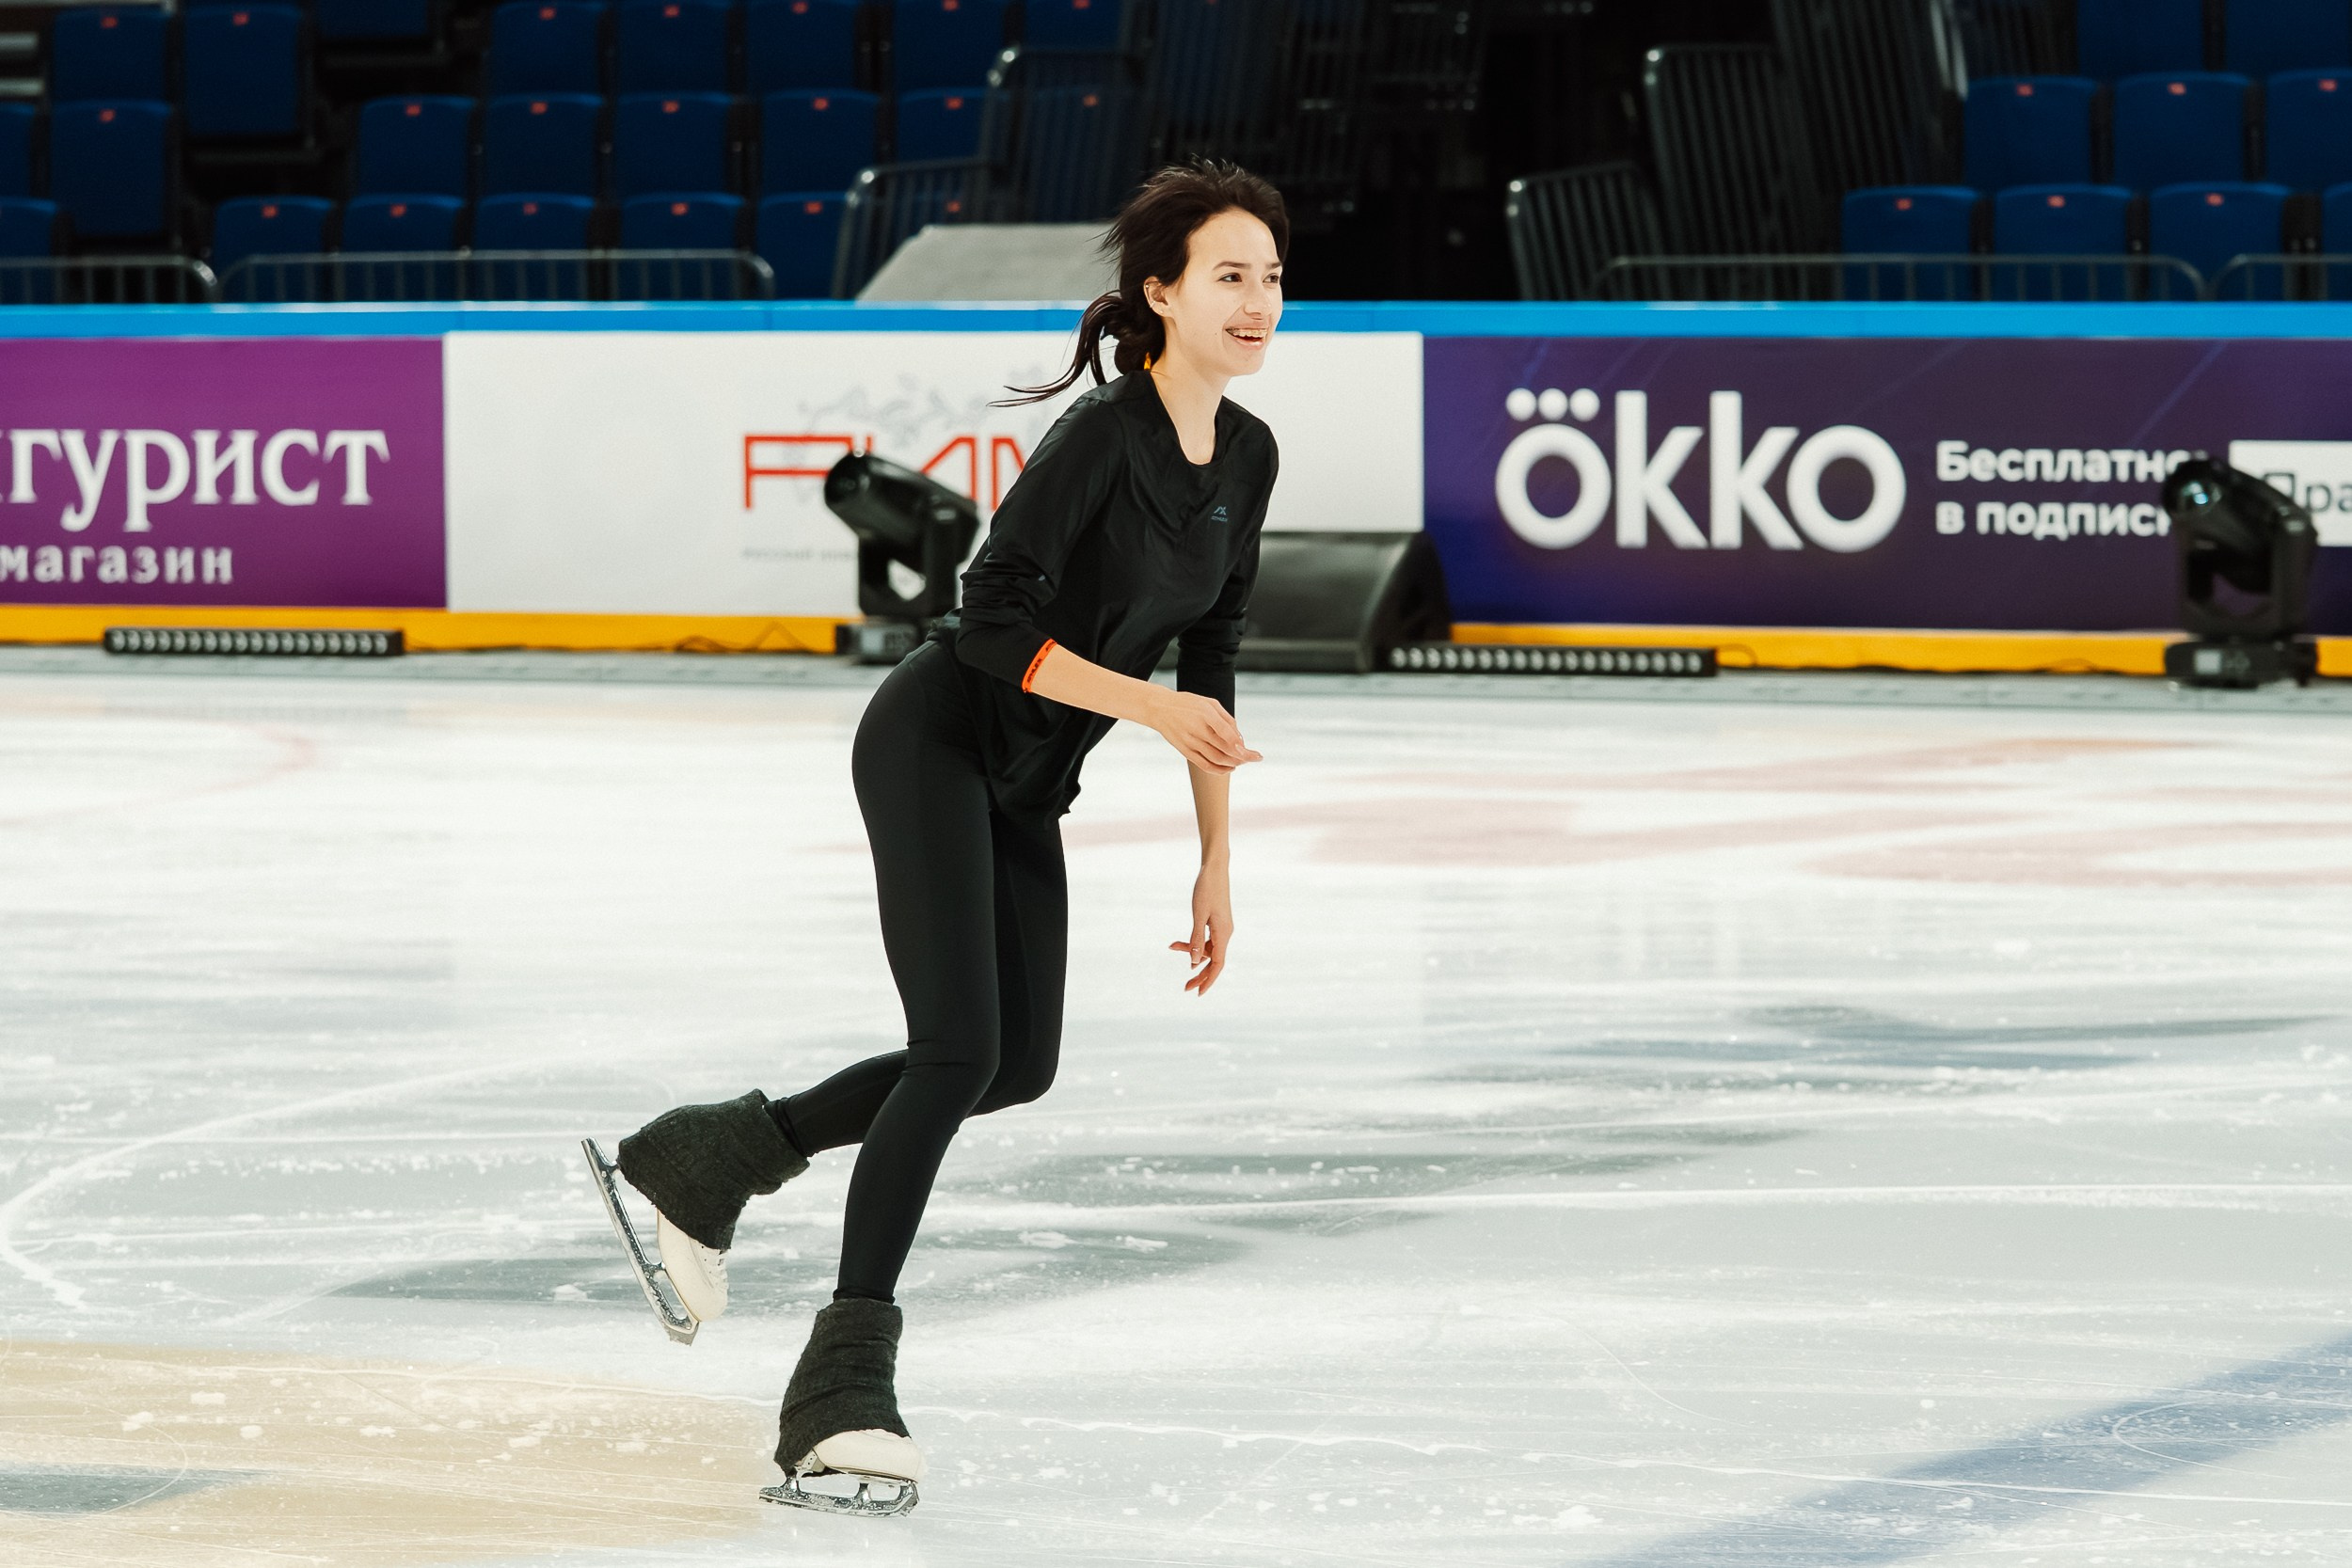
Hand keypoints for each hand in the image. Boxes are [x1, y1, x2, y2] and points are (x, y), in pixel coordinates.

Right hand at [1148, 690, 1261, 774]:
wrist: (1159, 708)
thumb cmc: (1189, 704)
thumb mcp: (1209, 703)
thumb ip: (1227, 720)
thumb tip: (1240, 739)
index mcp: (1206, 714)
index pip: (1227, 734)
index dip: (1241, 747)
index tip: (1254, 753)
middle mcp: (1198, 729)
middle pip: (1225, 750)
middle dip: (1244, 757)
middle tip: (1256, 758)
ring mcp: (1190, 742)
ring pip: (1216, 760)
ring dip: (1233, 763)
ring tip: (1243, 761)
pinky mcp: (1185, 751)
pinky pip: (1204, 765)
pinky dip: (1219, 770)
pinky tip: (1230, 768)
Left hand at [1167, 861, 1233, 995]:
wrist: (1214, 869)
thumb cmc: (1206, 889)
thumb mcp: (1198, 915)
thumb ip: (1196, 939)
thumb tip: (1195, 963)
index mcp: (1223, 933)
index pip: (1218, 964)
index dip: (1209, 980)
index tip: (1199, 993)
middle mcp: (1225, 933)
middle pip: (1214, 961)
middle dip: (1200, 975)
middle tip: (1185, 988)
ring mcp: (1221, 928)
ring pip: (1208, 949)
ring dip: (1192, 953)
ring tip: (1172, 946)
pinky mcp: (1217, 922)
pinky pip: (1206, 939)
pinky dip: (1193, 942)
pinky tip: (1178, 944)